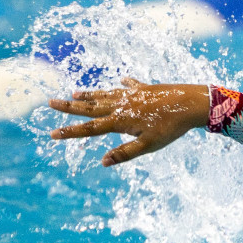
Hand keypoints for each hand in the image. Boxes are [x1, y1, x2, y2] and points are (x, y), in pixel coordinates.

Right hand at [48, 78, 210, 166]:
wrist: (192, 103)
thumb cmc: (171, 127)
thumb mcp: (149, 145)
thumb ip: (125, 153)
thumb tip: (103, 162)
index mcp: (120, 120)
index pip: (89, 129)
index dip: (70, 132)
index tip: (51, 134)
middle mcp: (122, 105)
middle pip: (90, 107)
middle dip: (69, 107)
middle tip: (50, 102)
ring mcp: (133, 94)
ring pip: (105, 94)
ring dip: (89, 94)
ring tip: (75, 93)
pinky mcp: (146, 89)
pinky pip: (130, 86)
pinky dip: (124, 84)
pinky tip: (121, 80)